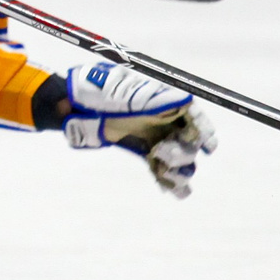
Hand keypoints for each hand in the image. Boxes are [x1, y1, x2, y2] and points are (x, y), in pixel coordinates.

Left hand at [62, 62, 219, 198]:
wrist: (73, 106)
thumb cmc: (97, 91)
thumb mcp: (124, 90)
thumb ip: (152, 98)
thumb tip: (186, 101)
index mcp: (164, 100)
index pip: (193, 116)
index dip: (204, 130)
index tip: (206, 146)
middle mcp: (164, 119)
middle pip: (189, 141)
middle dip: (182, 152)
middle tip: (162, 154)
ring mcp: (155, 136)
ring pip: (179, 159)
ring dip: (178, 171)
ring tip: (165, 175)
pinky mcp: (143, 151)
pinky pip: (161, 168)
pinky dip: (167, 180)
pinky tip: (169, 190)